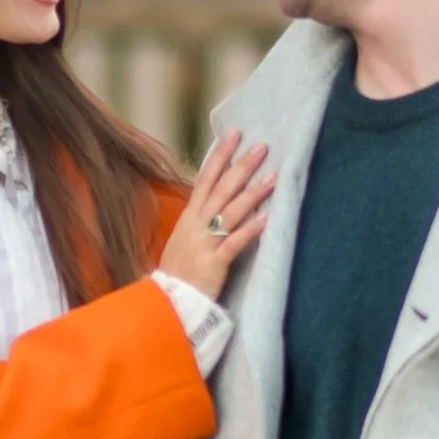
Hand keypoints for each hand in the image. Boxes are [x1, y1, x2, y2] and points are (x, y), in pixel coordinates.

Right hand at [157, 131, 274, 300]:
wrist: (166, 303)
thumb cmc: (180, 272)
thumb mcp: (186, 239)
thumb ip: (202, 220)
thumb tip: (219, 202)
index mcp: (190, 217)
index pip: (206, 178)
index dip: (220, 156)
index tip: (235, 135)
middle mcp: (197, 225)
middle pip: (222, 189)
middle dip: (242, 166)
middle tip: (262, 147)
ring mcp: (204, 243)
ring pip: (231, 212)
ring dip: (253, 193)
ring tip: (272, 178)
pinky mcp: (214, 264)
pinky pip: (234, 243)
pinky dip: (251, 230)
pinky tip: (267, 218)